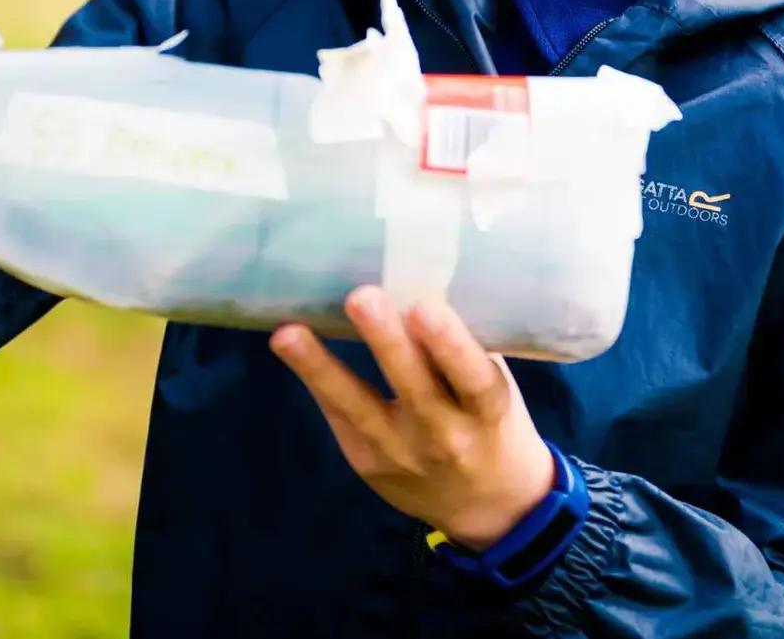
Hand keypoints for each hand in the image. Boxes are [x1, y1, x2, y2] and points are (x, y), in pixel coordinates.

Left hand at [272, 287, 555, 550]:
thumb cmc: (490, 421)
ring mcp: (401, 453)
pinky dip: (314, 378)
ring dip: (322, 367)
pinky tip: (290, 344)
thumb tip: (418, 277)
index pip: (473, 379)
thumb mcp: (494, 388)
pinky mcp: (366, 462)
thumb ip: (463, 349)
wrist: (487, 506)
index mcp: (488, 412)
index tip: (424, 307)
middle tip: (361, 297)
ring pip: (359, 408)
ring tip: (289, 334)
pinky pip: (339, 415)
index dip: (450, 345)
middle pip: (414, 389)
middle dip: (386, 342)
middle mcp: (446, 436)